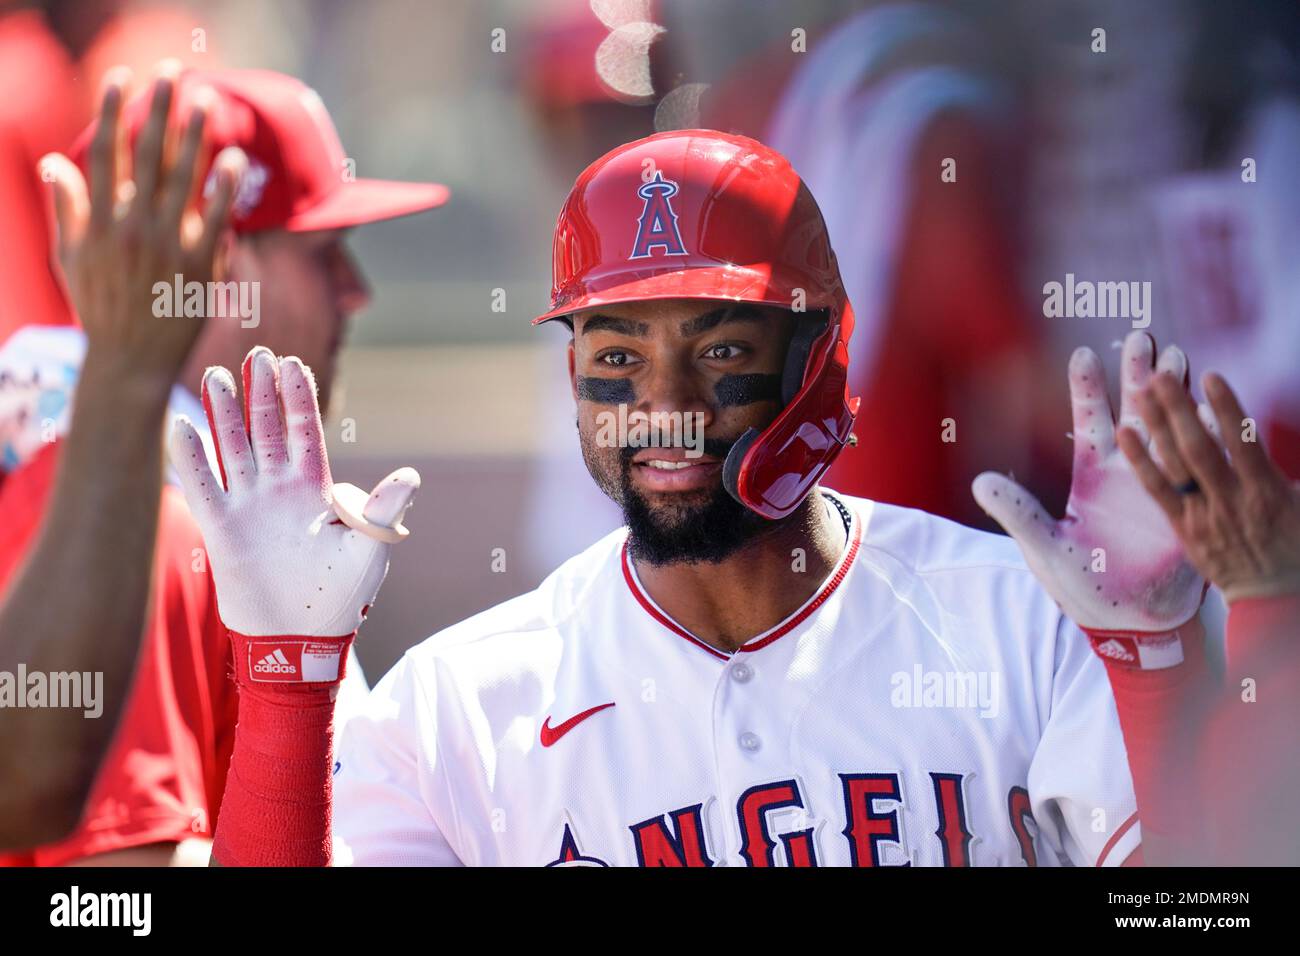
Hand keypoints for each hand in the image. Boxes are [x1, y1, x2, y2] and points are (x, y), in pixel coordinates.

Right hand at [39, 62, 246, 391]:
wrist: (130, 361)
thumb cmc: (101, 307)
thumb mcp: (71, 256)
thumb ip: (67, 206)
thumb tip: (55, 161)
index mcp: (99, 220)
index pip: (105, 153)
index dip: (112, 111)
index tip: (121, 76)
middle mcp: (131, 227)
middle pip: (148, 157)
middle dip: (159, 110)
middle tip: (173, 72)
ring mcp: (166, 246)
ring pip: (182, 181)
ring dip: (195, 138)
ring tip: (206, 101)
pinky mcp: (197, 267)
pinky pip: (214, 222)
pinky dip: (223, 192)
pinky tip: (234, 161)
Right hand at [169, 346, 418, 637]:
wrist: (299, 638)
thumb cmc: (340, 596)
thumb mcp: (369, 550)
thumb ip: (382, 511)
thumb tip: (410, 476)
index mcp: (314, 488)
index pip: (305, 432)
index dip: (298, 399)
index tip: (293, 364)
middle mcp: (279, 490)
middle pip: (266, 430)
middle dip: (261, 393)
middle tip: (257, 353)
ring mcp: (248, 506)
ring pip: (233, 449)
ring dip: (225, 415)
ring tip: (218, 376)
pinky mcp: (222, 529)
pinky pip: (204, 487)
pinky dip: (192, 459)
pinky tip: (180, 426)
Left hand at [972, 332, 1203, 632]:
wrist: (1127, 621)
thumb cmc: (1083, 586)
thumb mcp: (1045, 548)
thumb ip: (1018, 512)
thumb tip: (980, 482)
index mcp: (1093, 476)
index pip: (1090, 422)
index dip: (1088, 389)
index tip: (1085, 353)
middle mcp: (1130, 471)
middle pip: (1136, 413)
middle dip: (1140, 376)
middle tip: (1144, 337)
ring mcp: (1162, 485)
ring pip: (1171, 429)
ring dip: (1176, 396)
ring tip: (1180, 357)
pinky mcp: (1188, 507)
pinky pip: (1198, 467)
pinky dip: (1207, 438)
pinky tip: (1214, 408)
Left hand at [1120, 371, 1299, 603]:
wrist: (1274, 599)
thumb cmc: (1297, 547)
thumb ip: (1289, 475)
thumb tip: (1275, 433)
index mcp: (1267, 493)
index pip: (1243, 442)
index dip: (1226, 408)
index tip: (1210, 377)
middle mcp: (1231, 501)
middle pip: (1199, 448)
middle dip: (1179, 410)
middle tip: (1159, 374)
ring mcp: (1204, 515)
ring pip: (1175, 466)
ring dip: (1157, 426)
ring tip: (1142, 391)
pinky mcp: (1184, 528)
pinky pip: (1158, 492)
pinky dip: (1141, 462)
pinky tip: (1125, 433)